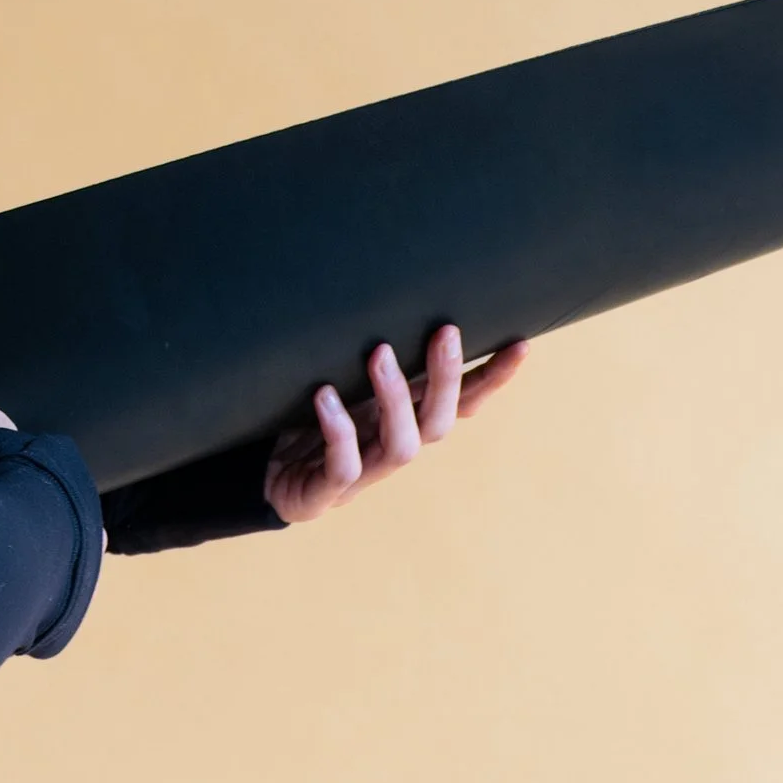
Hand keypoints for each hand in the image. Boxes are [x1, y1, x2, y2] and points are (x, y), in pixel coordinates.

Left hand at [262, 323, 526, 527]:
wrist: (262, 476)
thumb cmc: (309, 420)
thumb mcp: (344, 381)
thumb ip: (376, 355)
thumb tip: (398, 289)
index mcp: (405, 420)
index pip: (462, 402)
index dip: (492, 379)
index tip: (520, 344)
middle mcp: (391, 447)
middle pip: (439, 422)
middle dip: (446, 379)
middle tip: (444, 332)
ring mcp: (360, 474)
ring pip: (401, 446)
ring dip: (395, 399)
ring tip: (379, 353)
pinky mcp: (322, 492)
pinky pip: (340, 467)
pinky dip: (337, 432)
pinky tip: (324, 397)